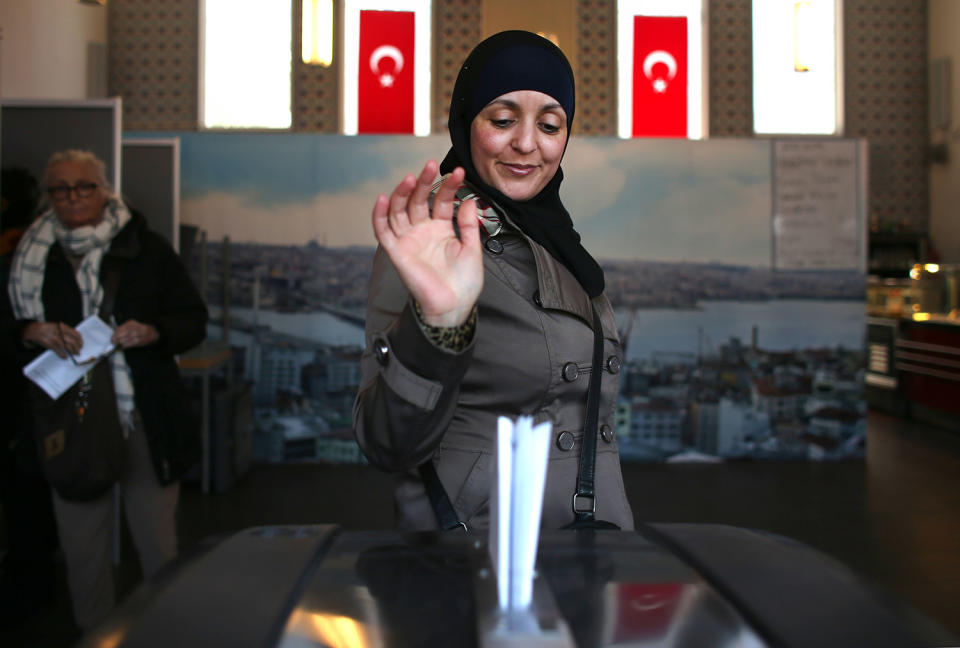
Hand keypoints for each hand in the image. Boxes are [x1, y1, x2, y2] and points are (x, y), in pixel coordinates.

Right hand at [22, 322, 81, 357]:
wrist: (33, 330)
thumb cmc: (48, 330)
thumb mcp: (58, 327)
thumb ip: (66, 331)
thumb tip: (77, 339)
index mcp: (63, 327)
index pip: (76, 334)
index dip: (80, 341)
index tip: (81, 345)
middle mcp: (59, 331)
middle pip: (72, 341)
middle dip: (77, 347)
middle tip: (78, 351)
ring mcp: (54, 337)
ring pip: (66, 346)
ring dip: (72, 351)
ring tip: (74, 354)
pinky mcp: (48, 343)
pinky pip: (58, 350)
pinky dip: (62, 354)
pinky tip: (65, 357)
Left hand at [112, 319, 158, 348]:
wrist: (152, 333)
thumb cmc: (140, 328)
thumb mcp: (132, 324)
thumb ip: (124, 327)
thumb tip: (115, 332)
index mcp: (131, 323)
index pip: (119, 329)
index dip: (114, 334)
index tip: (112, 338)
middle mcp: (133, 329)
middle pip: (120, 335)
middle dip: (115, 339)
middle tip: (113, 342)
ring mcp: (136, 336)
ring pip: (123, 341)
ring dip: (119, 343)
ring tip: (118, 344)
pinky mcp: (138, 341)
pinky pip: (128, 345)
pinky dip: (124, 346)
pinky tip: (123, 346)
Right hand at [372, 161, 482, 327]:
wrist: (454, 306)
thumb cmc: (464, 283)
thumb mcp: (473, 248)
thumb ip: (470, 224)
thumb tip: (469, 199)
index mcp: (442, 229)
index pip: (442, 201)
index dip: (449, 186)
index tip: (459, 173)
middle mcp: (423, 231)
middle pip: (419, 200)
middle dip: (424, 182)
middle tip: (431, 166)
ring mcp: (409, 240)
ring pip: (400, 210)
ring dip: (403, 192)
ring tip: (411, 177)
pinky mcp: (396, 252)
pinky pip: (383, 231)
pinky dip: (380, 214)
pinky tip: (383, 198)